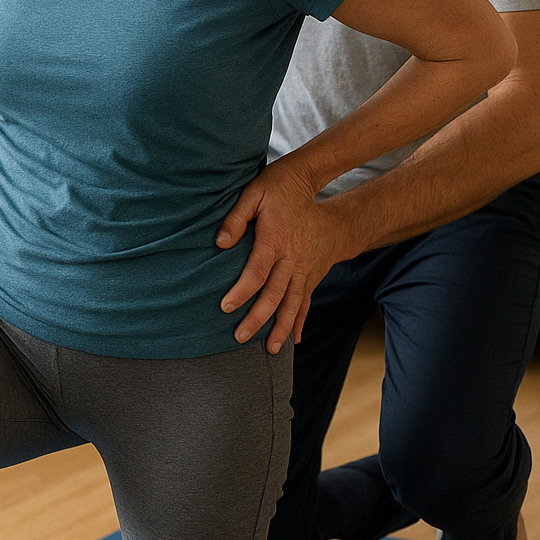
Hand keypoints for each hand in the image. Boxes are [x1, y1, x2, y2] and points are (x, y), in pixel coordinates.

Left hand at [216, 156, 340, 352]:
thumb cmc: (280, 190)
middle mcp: (293, 258)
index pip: (257, 271)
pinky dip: (300, 320)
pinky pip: (306, 300)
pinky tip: (294, 339)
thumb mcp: (255, 193)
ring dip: (281, 327)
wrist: (320, 189)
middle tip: (240, 337)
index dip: (242, 291)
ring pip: (293, 302)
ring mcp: (306, 268)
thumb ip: (236, 216)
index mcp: (275, 239)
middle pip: (275, 293)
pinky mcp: (313, 273)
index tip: (225, 307)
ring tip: (270, 349)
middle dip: (258, 318)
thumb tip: (219, 242)